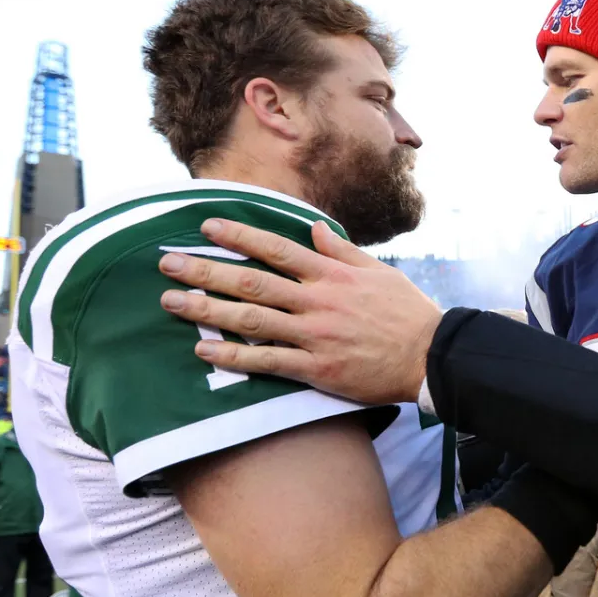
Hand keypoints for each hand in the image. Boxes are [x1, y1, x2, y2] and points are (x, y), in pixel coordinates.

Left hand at [158, 219, 440, 404]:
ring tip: (171, 303)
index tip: (207, 228)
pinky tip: (204, 351)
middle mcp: (317, 301)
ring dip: (206, 311)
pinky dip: (233, 357)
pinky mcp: (316, 368)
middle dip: (205, 270)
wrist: (430, 356)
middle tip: (167, 263)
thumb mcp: (378, 271)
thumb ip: (341, 250)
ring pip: (250, 320)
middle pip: (251, 282)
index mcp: (331, 275)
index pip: (276, 249)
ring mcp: (314, 336)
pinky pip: (267, 362)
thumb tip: (313, 228)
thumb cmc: (407, 312)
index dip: (239, 237)